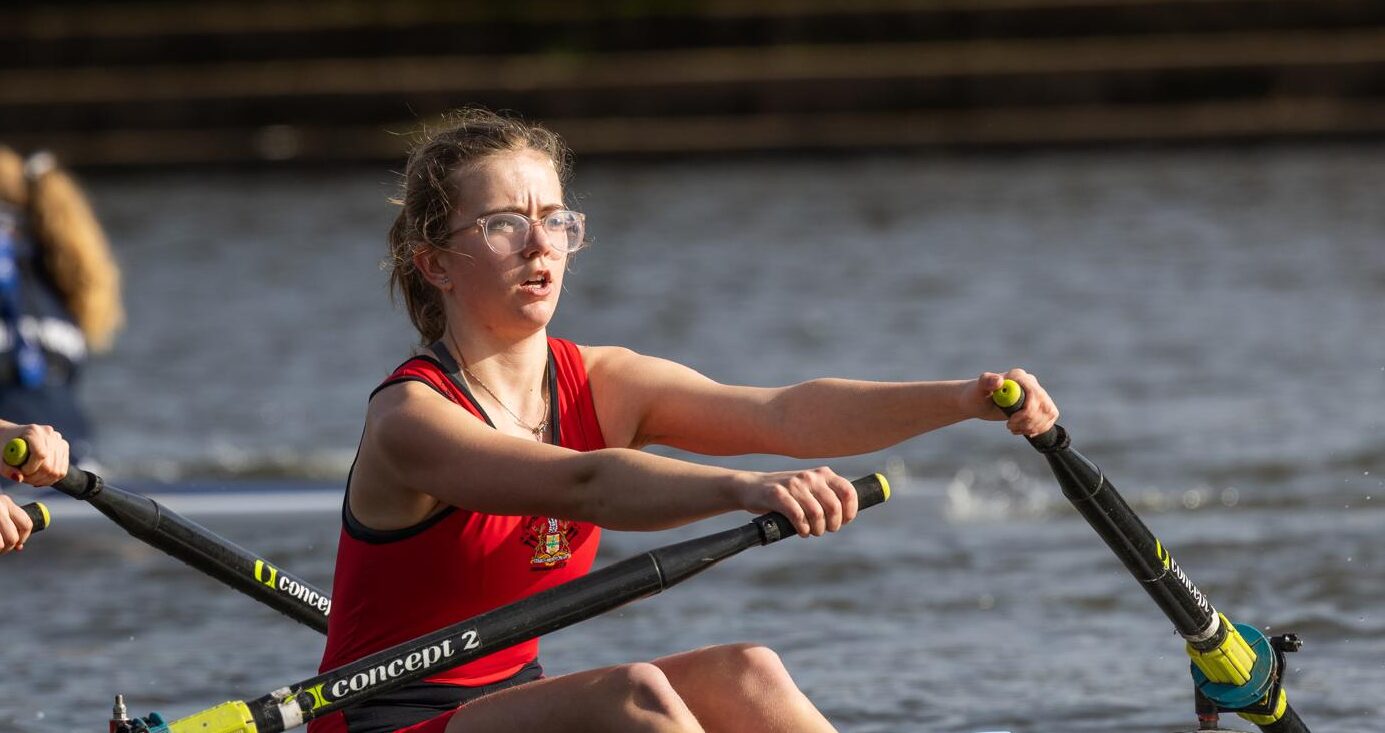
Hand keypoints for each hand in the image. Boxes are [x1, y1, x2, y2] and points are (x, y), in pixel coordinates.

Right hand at [0, 494, 33, 553]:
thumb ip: (10, 524)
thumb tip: (19, 547)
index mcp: (6, 502)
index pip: (26, 524)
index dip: (24, 537)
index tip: (18, 543)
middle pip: (13, 537)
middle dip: (8, 547)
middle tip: (2, 549)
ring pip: (1, 544)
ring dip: (0, 550)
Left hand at [2, 423, 69, 485]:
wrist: (10, 436)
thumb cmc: (3, 446)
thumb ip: (6, 469)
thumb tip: (19, 478)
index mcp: (33, 431)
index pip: (41, 455)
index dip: (31, 468)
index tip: (20, 471)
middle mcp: (49, 433)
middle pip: (50, 465)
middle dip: (35, 477)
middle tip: (24, 477)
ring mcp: (58, 440)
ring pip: (57, 470)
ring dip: (42, 479)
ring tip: (30, 477)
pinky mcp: (63, 447)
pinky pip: (62, 470)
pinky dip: (50, 478)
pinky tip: (39, 476)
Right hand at [731, 466, 858, 536]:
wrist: (753, 487)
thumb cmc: (787, 494)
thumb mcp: (811, 489)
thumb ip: (828, 496)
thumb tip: (847, 516)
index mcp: (823, 474)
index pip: (848, 491)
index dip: (849, 511)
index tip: (843, 521)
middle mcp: (810, 476)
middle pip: (834, 507)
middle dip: (832, 525)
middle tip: (824, 530)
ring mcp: (794, 484)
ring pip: (817, 514)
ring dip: (817, 529)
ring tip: (811, 531)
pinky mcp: (778, 494)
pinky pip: (798, 516)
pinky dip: (802, 528)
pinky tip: (801, 530)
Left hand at [960, 369, 1058, 436]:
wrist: (978, 401)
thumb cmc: (976, 394)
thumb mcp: (979, 388)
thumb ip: (987, 381)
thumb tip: (999, 381)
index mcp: (1019, 377)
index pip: (1035, 395)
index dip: (1027, 412)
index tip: (1010, 421)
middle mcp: (1031, 384)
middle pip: (1045, 406)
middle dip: (1029, 421)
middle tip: (1010, 426)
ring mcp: (1037, 395)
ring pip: (1049, 413)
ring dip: (1033, 426)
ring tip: (1013, 428)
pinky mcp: (1039, 406)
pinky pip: (1049, 419)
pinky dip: (1037, 428)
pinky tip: (1022, 430)